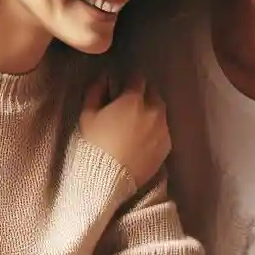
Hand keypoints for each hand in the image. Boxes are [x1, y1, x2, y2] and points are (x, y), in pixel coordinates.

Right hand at [80, 73, 170, 188]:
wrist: (110, 176)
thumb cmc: (95, 143)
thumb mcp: (88, 114)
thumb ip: (96, 91)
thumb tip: (103, 78)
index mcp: (134, 100)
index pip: (138, 79)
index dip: (131, 79)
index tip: (126, 82)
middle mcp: (154, 112)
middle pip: (154, 94)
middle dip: (145, 93)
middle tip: (134, 99)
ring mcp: (163, 129)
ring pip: (161, 112)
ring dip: (152, 109)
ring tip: (140, 116)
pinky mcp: (167, 145)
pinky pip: (164, 129)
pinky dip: (157, 127)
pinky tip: (146, 134)